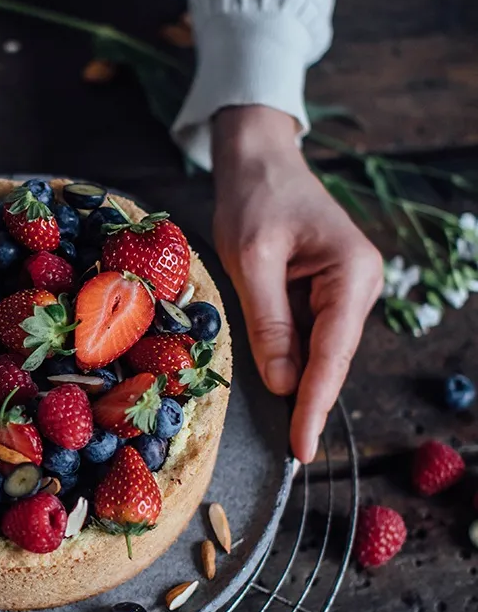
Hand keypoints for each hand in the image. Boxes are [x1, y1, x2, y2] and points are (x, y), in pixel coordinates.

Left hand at [211, 105, 382, 462]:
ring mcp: (346, 290)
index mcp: (353, 272)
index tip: (303, 446)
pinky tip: (276, 384)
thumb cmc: (254, 197)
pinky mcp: (326, 293)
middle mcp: (360, 284)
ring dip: (300, 381)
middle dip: (311, 400)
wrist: (258, 160)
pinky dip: (291, 358)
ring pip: (321, 351)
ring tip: (284, 427)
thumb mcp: (251, 258)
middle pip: (333, 357)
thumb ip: (269, 321)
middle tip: (292, 451)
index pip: (334, 352)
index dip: (316, 403)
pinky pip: (309, 336)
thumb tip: (283, 383)